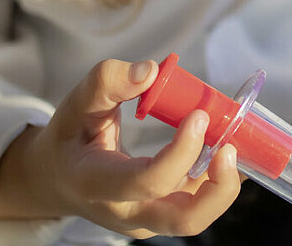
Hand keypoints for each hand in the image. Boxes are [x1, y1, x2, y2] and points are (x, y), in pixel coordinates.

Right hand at [0, 59, 241, 238]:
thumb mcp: (76, 104)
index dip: (181, 152)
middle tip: (232, 146)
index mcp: (97, 184)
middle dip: (219, 187)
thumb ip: (107, 81)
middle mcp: (125, 212)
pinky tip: (230, 147)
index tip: (199, 115)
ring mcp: (146, 220)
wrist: (57, 179)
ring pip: (198, 215)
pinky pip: (199, 204)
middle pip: (184, 220)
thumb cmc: (69, 138)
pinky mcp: (162, 217)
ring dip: (224, 181)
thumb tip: (150, 70)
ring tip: (233, 140)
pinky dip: (221, 178)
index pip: (147, 181)